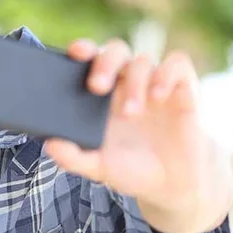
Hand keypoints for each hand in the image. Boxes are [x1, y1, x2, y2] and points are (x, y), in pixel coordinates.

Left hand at [44, 38, 232, 232]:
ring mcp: (153, 83)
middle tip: (97, 87)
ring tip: (131, 113)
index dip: (82, 49)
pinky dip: (166, 74)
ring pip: (142, 61)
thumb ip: (73, 158)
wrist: (171, 183)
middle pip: (114, 51)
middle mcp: (126, 82)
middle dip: (104, 63)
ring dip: (134, 84)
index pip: (89, 58)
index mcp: (100, 93)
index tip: (74, 53)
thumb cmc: (129, 168)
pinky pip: (177, 64)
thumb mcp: (99, 167)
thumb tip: (49, 145)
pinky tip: (158, 96)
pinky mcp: (182, 89)